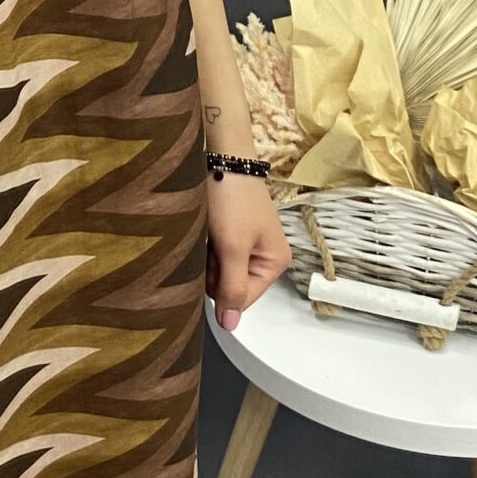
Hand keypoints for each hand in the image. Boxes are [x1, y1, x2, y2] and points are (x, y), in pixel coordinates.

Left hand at [203, 173, 292, 331]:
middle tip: (210, 241)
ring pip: (214, 269)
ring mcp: (244, 243)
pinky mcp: (228, 231)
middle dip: (211, 269)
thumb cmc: (232, 195)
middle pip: (226, 286)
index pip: (241, 299)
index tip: (212, 262)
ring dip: (204, 255)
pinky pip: (210, 252)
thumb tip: (231, 325)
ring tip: (207, 230)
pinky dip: (202, 243)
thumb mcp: (232, 247)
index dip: (220, 287)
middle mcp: (262, 255)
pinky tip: (202, 227)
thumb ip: (231, 287)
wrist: (219, 153)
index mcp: (274, 262)